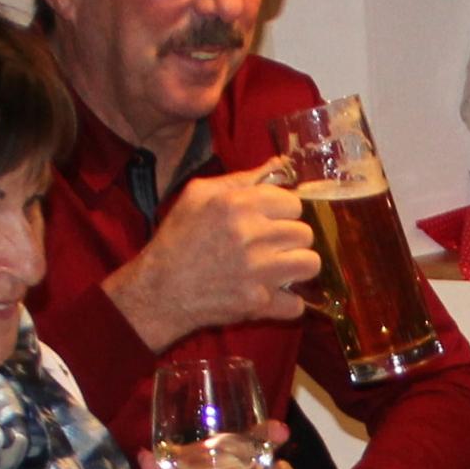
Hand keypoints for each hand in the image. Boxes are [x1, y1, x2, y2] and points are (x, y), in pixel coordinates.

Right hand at [105, 172, 316, 344]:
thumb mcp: (198, 195)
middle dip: (291, 240)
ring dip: (297, 267)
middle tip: (272, 247)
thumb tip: (279, 165)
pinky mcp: (258, 302)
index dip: (283, 213)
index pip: (293, 203)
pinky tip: (271, 296)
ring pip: (310, 264)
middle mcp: (252, 235)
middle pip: (304, 233)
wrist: (158, 290)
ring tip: (278, 269)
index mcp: (238, 204)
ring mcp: (258, 271)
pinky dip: (286, 303)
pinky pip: (296, 304)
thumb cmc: (178, 238)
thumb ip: (241, 179)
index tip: (271, 222)